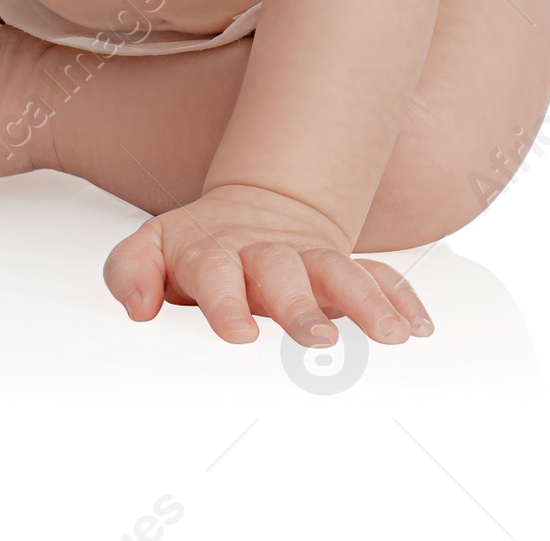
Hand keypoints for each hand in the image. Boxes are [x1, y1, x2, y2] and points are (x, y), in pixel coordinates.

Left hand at [102, 183, 432, 347]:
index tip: (239, 335)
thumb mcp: (152, 249)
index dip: (226, 302)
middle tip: (320, 339)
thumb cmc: (196, 249)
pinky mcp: (341, 268)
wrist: (250, 211)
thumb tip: (137, 306)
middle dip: (301, 304)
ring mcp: (308, 259)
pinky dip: (398, 297)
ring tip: (390, 335)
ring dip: (365, 300)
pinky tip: (418, 326)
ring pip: (339, 270)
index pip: (216, 272)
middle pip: (283, 271)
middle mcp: (264, 253)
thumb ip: (130, 271)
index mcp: (214, 253)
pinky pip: (378, 276)